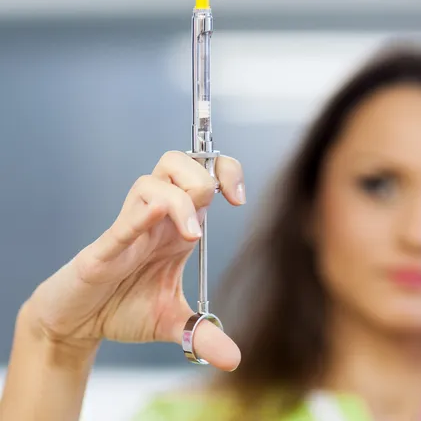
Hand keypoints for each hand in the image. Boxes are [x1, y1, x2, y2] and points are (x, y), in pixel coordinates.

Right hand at [23, 151, 244, 370]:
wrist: (79, 322)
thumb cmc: (123, 307)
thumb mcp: (173, 322)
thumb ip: (204, 333)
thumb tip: (234, 359)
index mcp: (178, 225)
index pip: (203, 174)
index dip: (225, 173)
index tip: (239, 200)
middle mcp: (156, 218)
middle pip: (178, 162)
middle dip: (204, 177)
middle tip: (219, 206)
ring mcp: (130, 228)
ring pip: (152, 181)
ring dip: (178, 200)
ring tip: (192, 236)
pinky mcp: (104, 248)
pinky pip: (124, 222)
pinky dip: (142, 216)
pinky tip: (155, 216)